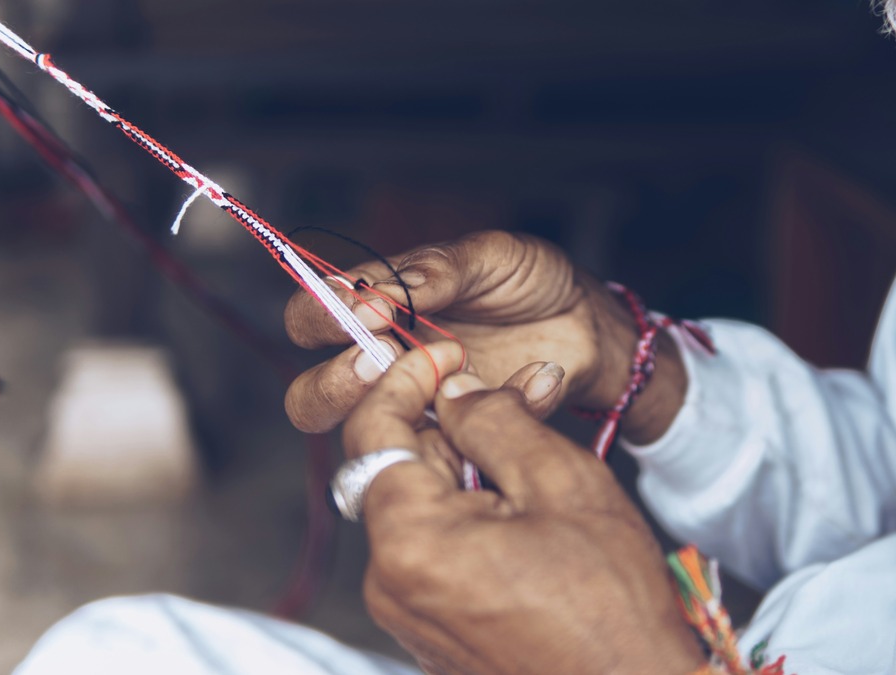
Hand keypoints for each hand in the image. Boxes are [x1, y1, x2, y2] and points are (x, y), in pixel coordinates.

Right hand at [283, 230, 684, 443]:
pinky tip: (538, 378)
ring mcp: (419, 411)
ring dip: (395, 413)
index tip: (365, 311)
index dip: (321, 318)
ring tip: (451, 372)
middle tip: (380, 360)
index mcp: (374, 310)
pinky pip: (457, 449)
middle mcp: (384, 366)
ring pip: (366, 439)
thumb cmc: (527, 280)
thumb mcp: (490, 256)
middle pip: (310, 398)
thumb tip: (376, 290)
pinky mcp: (464, 442)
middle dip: (334, 385)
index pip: (308, 320)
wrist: (586, 320)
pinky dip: (499, 411)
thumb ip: (437, 269)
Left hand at [342, 341, 702, 673]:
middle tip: (512, 399)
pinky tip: (521, 511)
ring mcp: (407, 616)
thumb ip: (495, 421)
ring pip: (418, 509)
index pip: (372, 430)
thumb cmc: (611, 605)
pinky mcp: (430, 633)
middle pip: (396, 470)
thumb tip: (453, 390)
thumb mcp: (561, 484)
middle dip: (449, 425)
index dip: (406, 377)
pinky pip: (432, 551)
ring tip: (531, 459)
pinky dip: (466, 515)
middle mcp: (390, 584)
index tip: (447, 355)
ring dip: (464, 470)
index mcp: (411, 541)